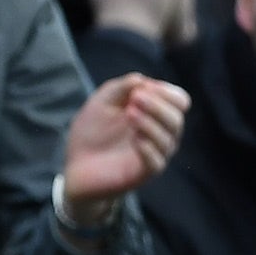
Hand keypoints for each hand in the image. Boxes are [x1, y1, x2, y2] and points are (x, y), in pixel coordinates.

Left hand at [60, 74, 190, 221]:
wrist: (76, 163)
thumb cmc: (92, 130)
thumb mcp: (102, 102)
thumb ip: (121, 88)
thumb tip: (142, 80)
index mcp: (156, 114)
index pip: (179, 101)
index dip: (167, 92)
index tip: (144, 88)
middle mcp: (161, 134)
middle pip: (176, 119)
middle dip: (158, 106)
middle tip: (135, 99)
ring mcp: (154, 154)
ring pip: (168, 140)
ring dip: (151, 124)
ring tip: (130, 114)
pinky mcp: (144, 173)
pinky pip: (157, 162)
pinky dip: (149, 149)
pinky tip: (136, 140)